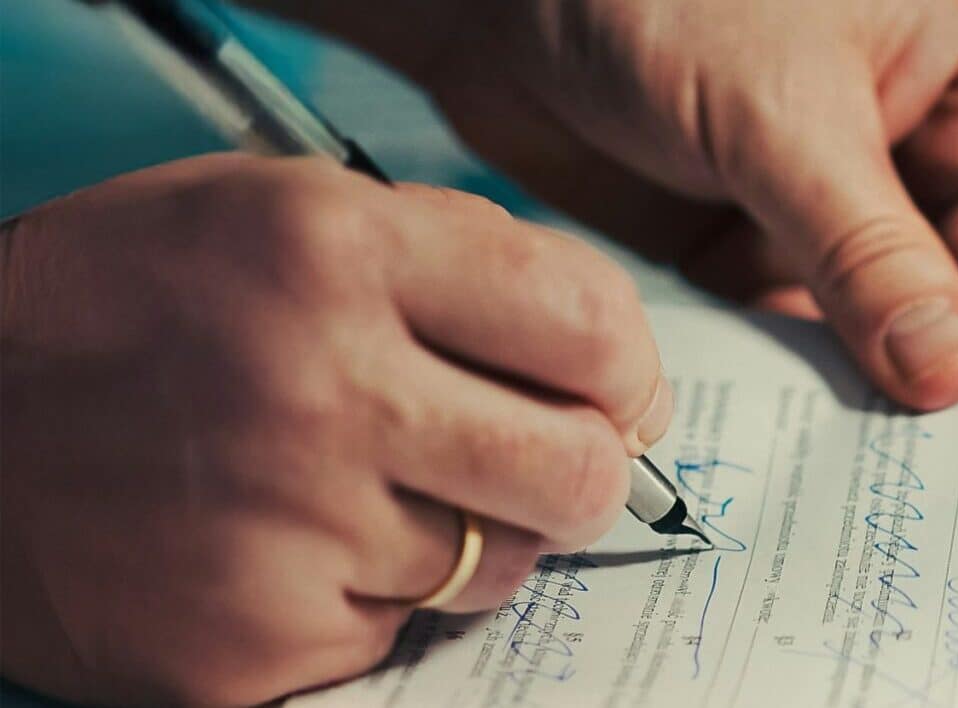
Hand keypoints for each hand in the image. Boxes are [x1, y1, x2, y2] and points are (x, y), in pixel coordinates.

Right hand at [0, 154, 669, 704]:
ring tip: (367, 492)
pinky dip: (367, 600)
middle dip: (583, 474)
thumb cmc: (121, 306)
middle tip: (539, 463)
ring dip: (464, 538)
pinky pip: (395, 634)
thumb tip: (601, 349)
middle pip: (580, 473)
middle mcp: (320, 389)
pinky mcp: (250, 643)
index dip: (628, 369)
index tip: (614, 391)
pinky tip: (290, 547)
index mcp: (336, 253)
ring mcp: (285, 530)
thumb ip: (449, 256)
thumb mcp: (274, 209)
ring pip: (495, 567)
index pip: (590, 324)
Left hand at [268, 0, 957, 409]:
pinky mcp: (759, 248)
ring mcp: (842, 200)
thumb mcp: (783, 109)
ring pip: (905, 317)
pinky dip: (819, 391)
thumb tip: (953, 374)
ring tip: (925, 486)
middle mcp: (924, 136)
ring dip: (906, 392)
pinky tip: (828, 457)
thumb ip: (868, 247)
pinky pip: (813, 336)